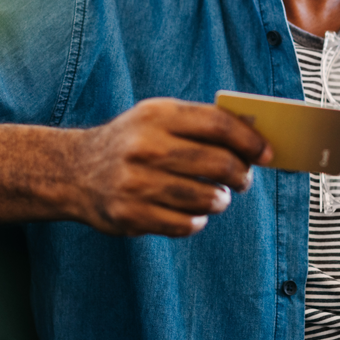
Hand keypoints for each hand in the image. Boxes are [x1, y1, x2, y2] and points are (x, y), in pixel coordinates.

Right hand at [66, 98, 272, 236]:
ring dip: (221, 200)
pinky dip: (197, 220)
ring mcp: (136, 183)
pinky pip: (186, 223)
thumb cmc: (129, 143)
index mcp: (155, 116)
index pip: (218, 124)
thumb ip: (198, 124)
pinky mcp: (131, 215)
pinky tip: (192, 212)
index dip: (249, 140)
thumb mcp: (155, 119)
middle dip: (241, 175)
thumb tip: (253, 140)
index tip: (266, 153)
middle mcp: (145, 147)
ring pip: (206, 198)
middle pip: (218, 163)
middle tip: (243, 179)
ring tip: (217, 196)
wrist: (73, 172)